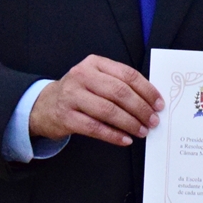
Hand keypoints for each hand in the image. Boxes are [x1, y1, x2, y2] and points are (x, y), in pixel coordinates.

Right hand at [29, 54, 163, 144]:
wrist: (44, 105)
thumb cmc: (79, 93)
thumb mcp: (96, 79)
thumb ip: (119, 84)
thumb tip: (150, 101)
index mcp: (94, 63)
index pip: (127, 75)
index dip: (147, 90)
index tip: (159, 104)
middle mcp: (82, 76)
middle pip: (119, 92)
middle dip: (140, 108)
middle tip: (152, 120)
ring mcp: (72, 96)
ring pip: (108, 110)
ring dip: (129, 123)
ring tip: (142, 131)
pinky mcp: (66, 116)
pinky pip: (95, 127)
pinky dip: (113, 135)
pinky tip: (125, 140)